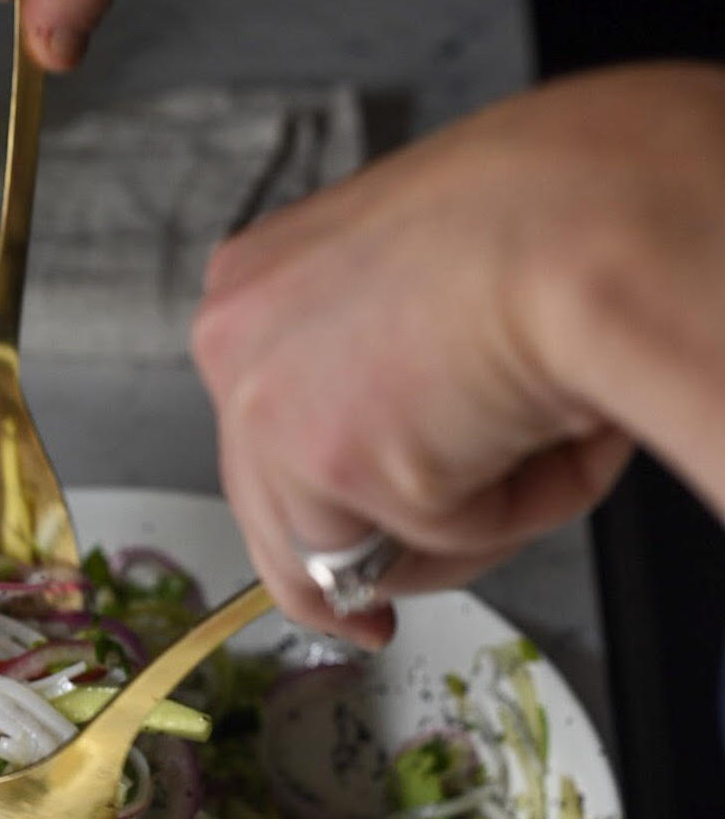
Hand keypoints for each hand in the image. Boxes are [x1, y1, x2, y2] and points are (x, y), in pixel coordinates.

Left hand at [192, 64, 724, 641]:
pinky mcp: (328, 465)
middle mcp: (237, 340)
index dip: (313, 505)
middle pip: (274, 512)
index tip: (342, 563)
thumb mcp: (427, 289)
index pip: (259, 429)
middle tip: (394, 604)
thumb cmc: (542, 214)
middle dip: (356, 563)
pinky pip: (431, 547)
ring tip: (538, 427)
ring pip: (355, 548)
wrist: (581, 214)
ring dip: (463, 521)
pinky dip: (507, 515)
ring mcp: (269, 406)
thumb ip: (384, 370)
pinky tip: (539, 430)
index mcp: (260, 284)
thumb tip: (421, 461)